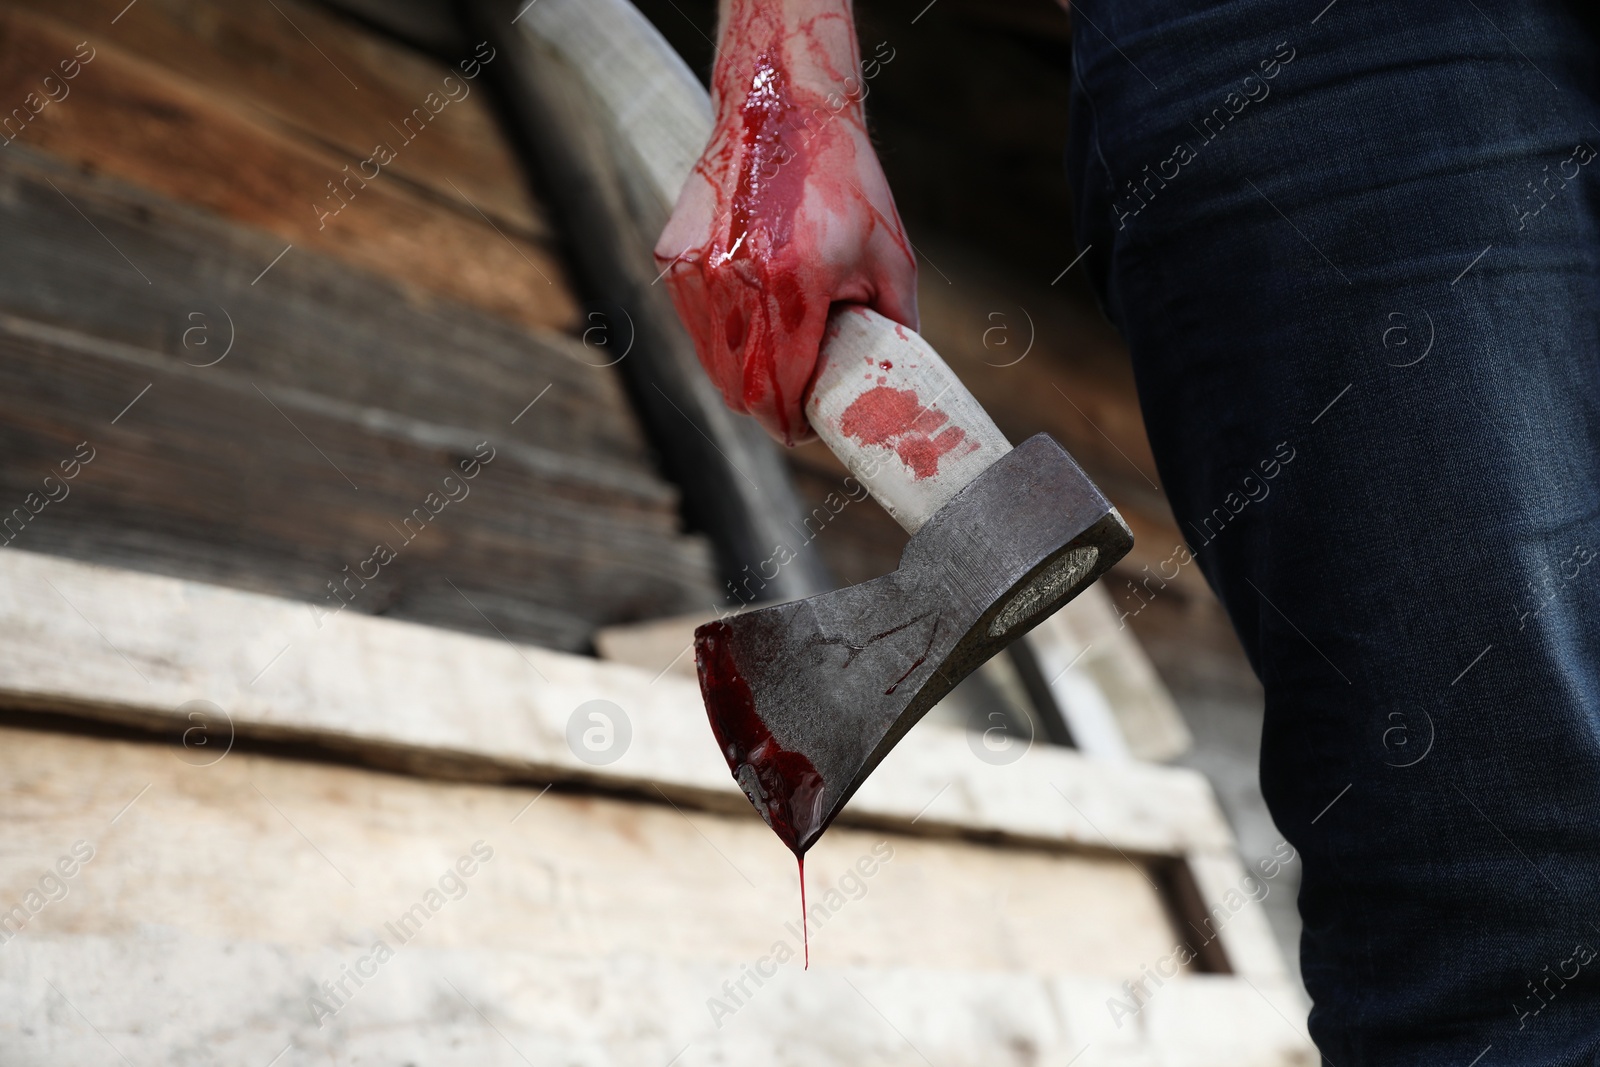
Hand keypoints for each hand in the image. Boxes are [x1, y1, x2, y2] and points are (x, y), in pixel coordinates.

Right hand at [654, 3, 916, 445]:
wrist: (782, 111)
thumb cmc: (846, 183)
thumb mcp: (890, 257)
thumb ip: (895, 326)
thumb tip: (897, 384)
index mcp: (793, 288)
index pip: (779, 392)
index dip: (792, 423)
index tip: (805, 429)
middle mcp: (736, 284)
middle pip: (739, 390)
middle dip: (766, 409)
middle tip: (791, 407)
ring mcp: (698, 271)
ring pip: (710, 362)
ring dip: (740, 377)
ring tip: (773, 364)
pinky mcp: (674, 257)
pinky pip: (695, 324)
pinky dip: (719, 337)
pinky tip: (750, 317)